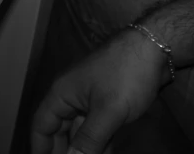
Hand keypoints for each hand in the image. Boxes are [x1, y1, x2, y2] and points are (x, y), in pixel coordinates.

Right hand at [31, 29, 170, 153]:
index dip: (39, 147)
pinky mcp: (107, 104)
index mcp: (62, 94)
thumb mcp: (108, 111)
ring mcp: (89, 100)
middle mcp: (71, 98)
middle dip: (60, 149)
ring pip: (78, 131)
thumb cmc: (125, 74)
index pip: (41, 125)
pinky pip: (95, 128)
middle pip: (58, 130)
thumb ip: (89, 139)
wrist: (154, 49)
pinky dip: (96, 143)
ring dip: (80, 148)